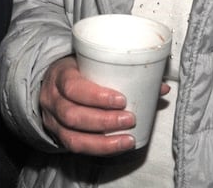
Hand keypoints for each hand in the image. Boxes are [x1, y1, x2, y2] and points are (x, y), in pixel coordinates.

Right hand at [39, 56, 167, 154]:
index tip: (121, 99)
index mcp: (59, 75)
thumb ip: (123, 71)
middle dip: (104, 120)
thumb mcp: (92, 63)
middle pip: (73, 115)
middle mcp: (51, 99)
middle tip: (129, 118)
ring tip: (128, 138)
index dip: (96, 96)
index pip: (72, 87)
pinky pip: (76, 148)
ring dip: (103, 141)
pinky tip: (117, 147)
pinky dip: (98, 149)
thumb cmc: (78, 70)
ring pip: (73, 137)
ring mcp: (52, 120)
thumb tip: (161, 86)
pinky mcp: (58, 136)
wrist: (53, 82)